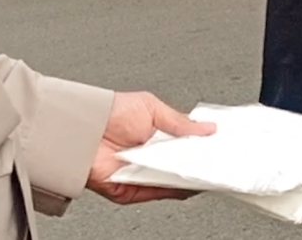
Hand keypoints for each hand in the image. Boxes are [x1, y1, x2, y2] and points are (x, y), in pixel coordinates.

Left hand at [88, 92, 216, 204]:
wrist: (83, 128)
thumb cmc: (110, 113)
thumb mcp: (153, 108)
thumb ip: (181, 122)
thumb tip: (206, 128)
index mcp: (155, 137)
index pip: (184, 146)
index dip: (201, 146)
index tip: (218, 146)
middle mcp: (150, 158)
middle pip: (181, 165)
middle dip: (200, 162)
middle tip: (219, 159)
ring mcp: (142, 175)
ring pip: (174, 181)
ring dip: (190, 176)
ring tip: (208, 168)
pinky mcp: (133, 191)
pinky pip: (159, 193)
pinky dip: (175, 188)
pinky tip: (189, 179)